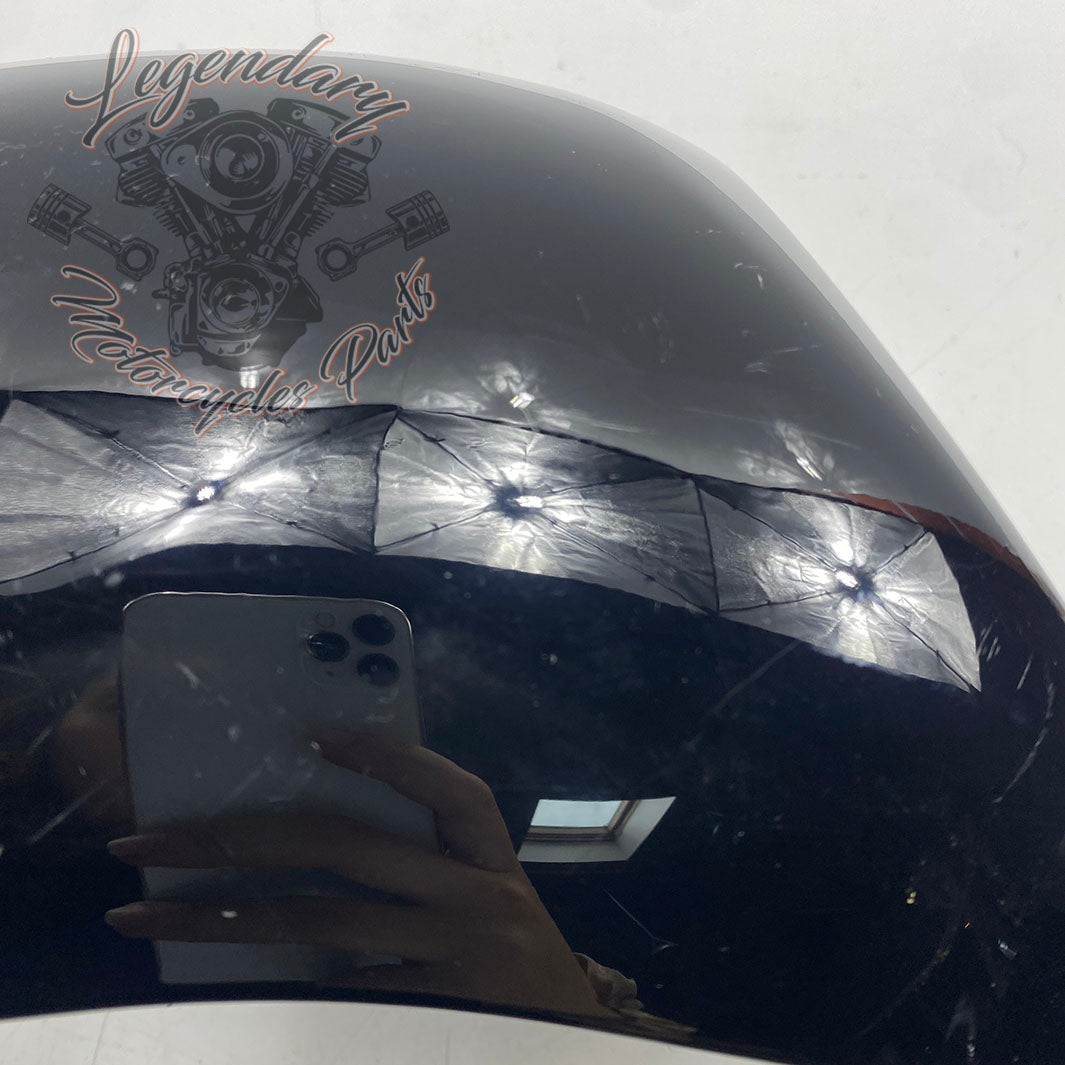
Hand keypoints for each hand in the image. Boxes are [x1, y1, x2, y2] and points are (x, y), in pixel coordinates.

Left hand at [103, 729, 613, 1017]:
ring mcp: (454, 958)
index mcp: (491, 855)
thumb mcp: (487, 897)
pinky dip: (283, 985)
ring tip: (144, 913)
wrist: (571, 1045)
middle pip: (347, 847)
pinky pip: (341, 993)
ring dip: (220, 916)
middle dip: (240, 836)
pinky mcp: (431, 1014)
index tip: (314, 736)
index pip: (445, 788)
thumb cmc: (514, 959)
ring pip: (319, 923)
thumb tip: (316, 836)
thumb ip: (429, 862)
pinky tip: (231, 982)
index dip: (385, 757)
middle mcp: (476, 896)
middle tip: (151, 840)